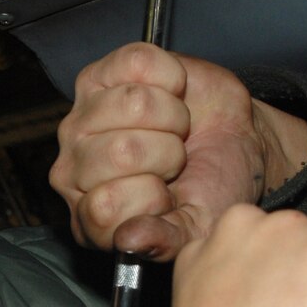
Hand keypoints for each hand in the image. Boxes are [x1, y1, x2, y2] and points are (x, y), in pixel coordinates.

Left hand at [50, 44, 306, 259]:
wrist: (232, 141)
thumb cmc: (211, 187)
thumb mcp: (199, 226)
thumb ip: (166, 242)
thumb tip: (130, 239)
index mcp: (92, 216)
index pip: (104, 208)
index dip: (150, 199)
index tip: (168, 197)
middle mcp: (74, 168)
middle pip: (121, 151)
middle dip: (167, 154)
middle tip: (176, 160)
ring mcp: (82, 117)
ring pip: (133, 104)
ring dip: (173, 116)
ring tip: (176, 130)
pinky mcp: (100, 74)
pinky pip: (139, 64)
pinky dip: (172, 78)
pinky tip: (172, 95)